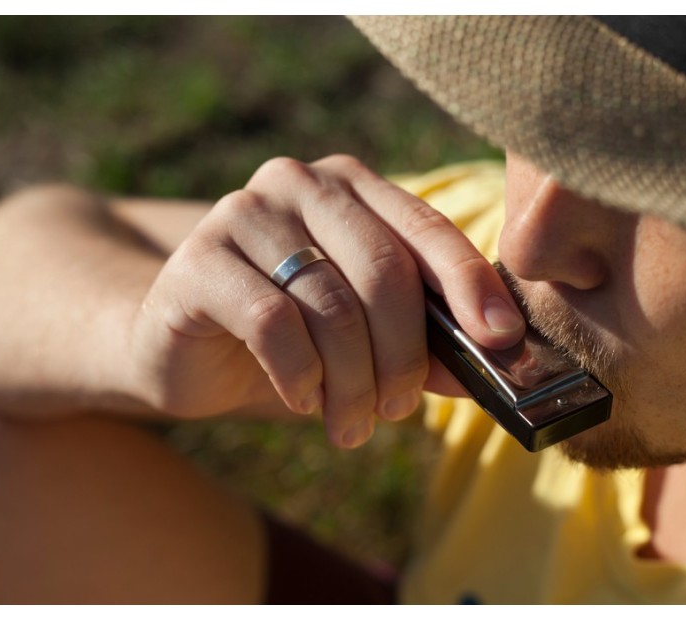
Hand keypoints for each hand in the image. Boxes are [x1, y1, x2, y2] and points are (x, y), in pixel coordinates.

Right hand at [129, 155, 524, 447]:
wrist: (185, 347)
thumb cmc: (288, 338)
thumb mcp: (364, 338)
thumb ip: (424, 341)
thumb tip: (493, 365)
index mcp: (349, 187)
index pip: (425, 228)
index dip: (469, 283)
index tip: (500, 340)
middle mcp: (298, 184)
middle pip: (383, 271)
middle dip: (403, 356)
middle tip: (398, 411)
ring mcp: (243, 213)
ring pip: (331, 306)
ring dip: (354, 383)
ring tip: (352, 424)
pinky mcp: (199, 260)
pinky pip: (275, 325)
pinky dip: (301, 377)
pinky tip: (302, 399)